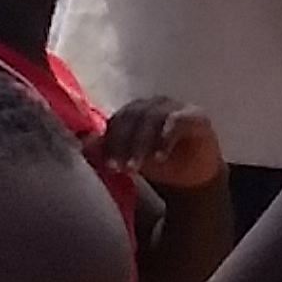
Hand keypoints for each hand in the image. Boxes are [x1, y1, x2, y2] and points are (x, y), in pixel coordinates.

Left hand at [101, 98, 227, 197]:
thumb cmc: (162, 164)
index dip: (110, 140)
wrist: (195, 176)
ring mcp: (177, 108)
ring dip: (141, 144)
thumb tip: (83, 144)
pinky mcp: (197, 116)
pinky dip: (166, 138)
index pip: (118, 119)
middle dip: (123, 143)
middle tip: (120, 168)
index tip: (108, 164)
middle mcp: (155, 104)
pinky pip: (178, 121)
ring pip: (152, 117)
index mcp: (137, 111)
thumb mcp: (131, 158)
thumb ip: (109, 149)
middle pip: (133, 116)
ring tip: (136, 167)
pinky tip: (160, 157)